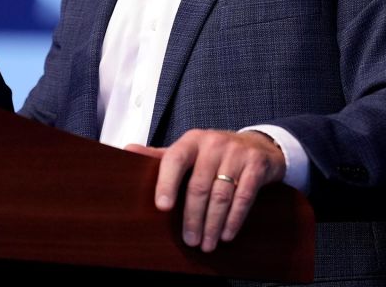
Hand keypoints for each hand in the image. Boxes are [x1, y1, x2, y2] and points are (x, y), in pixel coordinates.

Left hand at [125, 129, 285, 252]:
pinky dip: (234, 219)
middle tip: (190, 241)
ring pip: (221, 194)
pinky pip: (243, 196)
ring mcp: (237, 153)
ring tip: (206, 243)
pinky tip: (226, 234)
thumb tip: (127, 150)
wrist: (258, 146)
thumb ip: (160, 156)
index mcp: (192, 141)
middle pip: (198, 186)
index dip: (166, 183)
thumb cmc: (215, 154)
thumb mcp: (188, 152)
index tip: (162, 208)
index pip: (174, 160)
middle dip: (192, 218)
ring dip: (212, 224)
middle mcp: (214, 143)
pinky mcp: (256, 165)